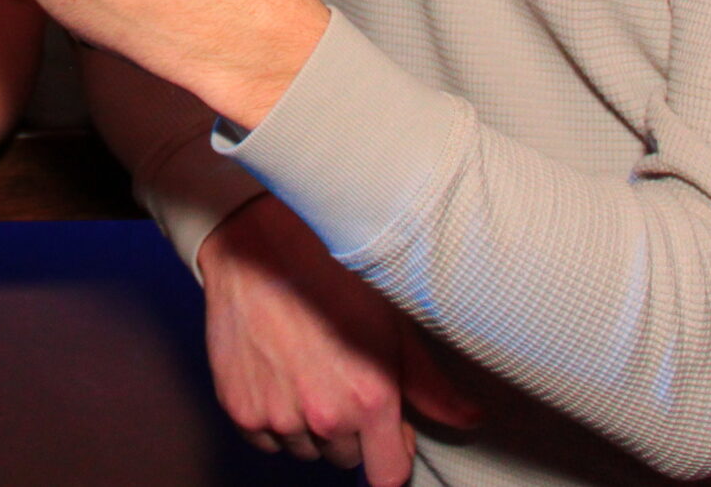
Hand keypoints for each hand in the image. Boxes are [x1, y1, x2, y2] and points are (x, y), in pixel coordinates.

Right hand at [200, 195, 482, 486]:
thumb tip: (470, 419)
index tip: (387, 430)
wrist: (257, 247)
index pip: (388, 476)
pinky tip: (279, 373)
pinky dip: (273, 417)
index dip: (392, 452)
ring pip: (305, 449)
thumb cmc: (330, 274)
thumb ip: (430, 384)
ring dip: (310, 424)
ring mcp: (278, 416)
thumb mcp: (393, 321)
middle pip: (346, 458)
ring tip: (308, 367)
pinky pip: (266, 439)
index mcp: (369, 399)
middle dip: (350, 429)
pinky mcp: (240, 410)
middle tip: (342, 376)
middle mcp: (324, 416)